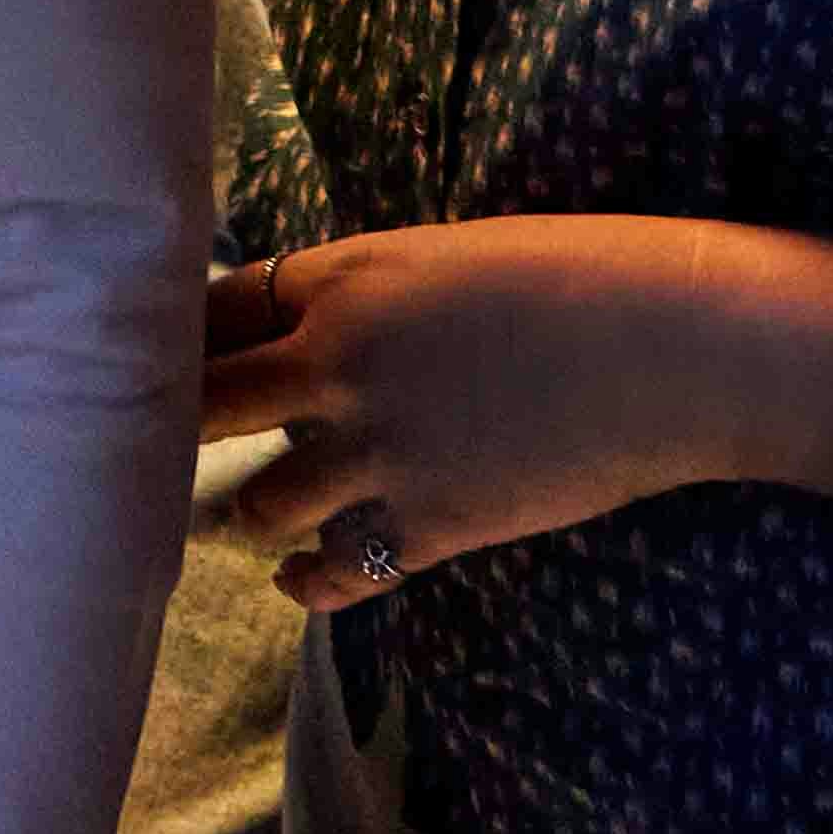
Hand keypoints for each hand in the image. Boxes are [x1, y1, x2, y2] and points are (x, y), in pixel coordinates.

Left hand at [198, 221, 779, 607]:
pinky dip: (305, 577)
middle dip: (177, 424)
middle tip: (150, 447)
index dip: (186, 341)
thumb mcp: (450, 257)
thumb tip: (308, 333)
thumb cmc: (585, 277)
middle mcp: (338, 362)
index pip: (213, 310)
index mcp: (344, 278)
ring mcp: (380, 450)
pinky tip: (298, 572)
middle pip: (203, 402)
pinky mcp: (430, 524)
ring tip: (253, 510)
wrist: (682, 346)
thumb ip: (368, 294)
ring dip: (254, 507)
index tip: (162, 361)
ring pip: (256, 501)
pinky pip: (328, 571)